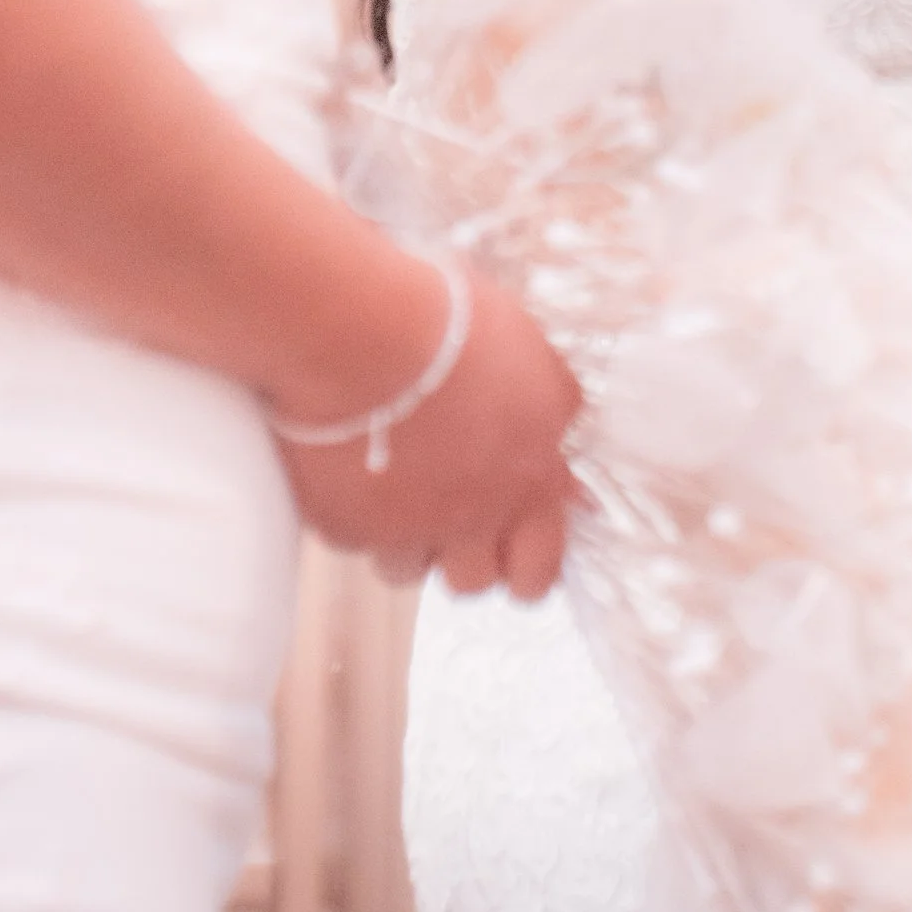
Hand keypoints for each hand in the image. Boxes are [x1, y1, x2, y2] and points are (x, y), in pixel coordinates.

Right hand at [282, 267, 580, 603]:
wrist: (361, 333)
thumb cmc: (448, 327)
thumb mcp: (529, 354)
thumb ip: (553, 410)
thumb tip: (567, 446)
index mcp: (526, 481)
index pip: (541, 567)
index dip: (527, 568)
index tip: (512, 553)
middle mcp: (471, 518)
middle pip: (474, 583)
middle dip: (463, 559)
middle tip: (448, 521)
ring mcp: (405, 528)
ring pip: (406, 571)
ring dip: (401, 540)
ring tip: (388, 487)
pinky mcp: (344, 525)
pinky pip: (349, 540)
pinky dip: (349, 513)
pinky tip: (345, 468)